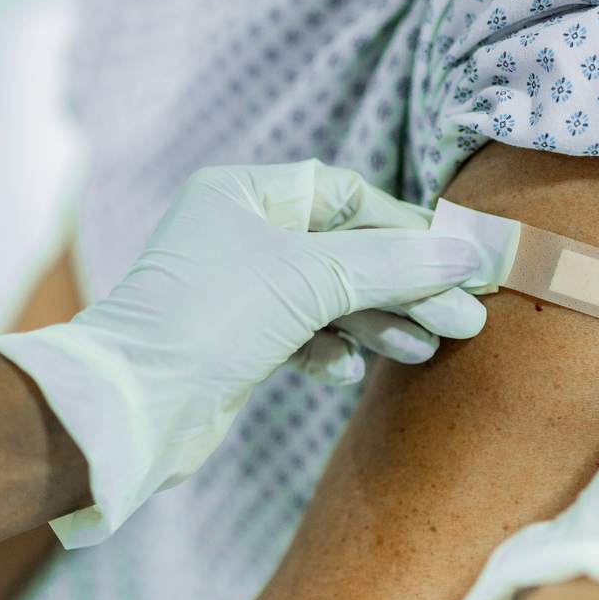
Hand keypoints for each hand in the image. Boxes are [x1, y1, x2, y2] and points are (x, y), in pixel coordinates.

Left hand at [0, 161, 486, 545]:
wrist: (132, 405)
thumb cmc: (209, 319)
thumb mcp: (309, 278)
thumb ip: (391, 264)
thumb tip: (466, 253)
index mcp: (243, 193)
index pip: (346, 196)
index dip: (406, 228)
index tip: (460, 261)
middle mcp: (238, 233)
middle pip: (345, 249)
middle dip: (403, 284)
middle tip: (464, 318)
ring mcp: (236, 290)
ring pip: (328, 296)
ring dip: (379, 320)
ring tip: (426, 347)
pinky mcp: (235, 343)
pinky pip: (302, 335)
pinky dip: (333, 349)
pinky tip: (351, 370)